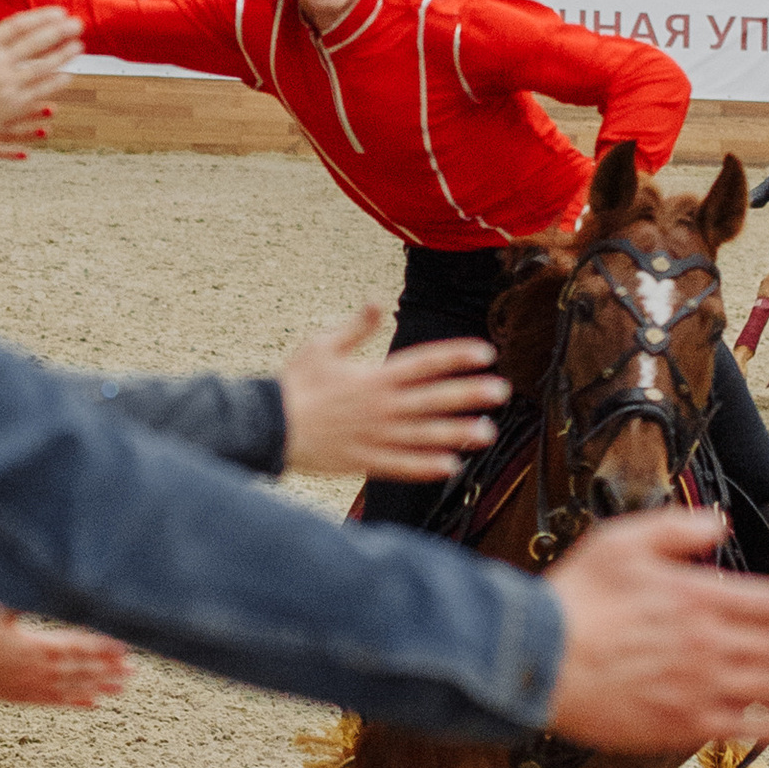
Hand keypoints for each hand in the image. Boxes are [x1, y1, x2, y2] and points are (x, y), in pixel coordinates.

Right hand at [0, 6, 83, 156]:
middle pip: (37, 45)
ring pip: (42, 70)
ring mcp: (6, 89)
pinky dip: (51, 86)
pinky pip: (36, 96)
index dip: (42, 17)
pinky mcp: (8, 111)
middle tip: (78, 25)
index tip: (59, 13)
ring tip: (77, 49)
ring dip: (62, 58)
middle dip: (60, 33)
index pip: (20, 26)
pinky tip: (64, 78)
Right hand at [0, 607, 127, 704]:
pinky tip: (96, 703)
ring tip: (123, 688)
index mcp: (34, 647)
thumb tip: (40, 582)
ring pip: (73, 688)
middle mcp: (37, 670)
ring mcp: (32, 686)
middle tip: (134, 669)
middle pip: (80, 670)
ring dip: (100, 687)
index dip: (100, 647)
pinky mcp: (25, 696)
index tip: (122, 647)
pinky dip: (77, 702)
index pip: (75, 647)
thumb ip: (22, 596)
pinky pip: (56, 701)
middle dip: (108, 669)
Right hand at [279, 306, 501, 479]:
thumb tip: (377, 300)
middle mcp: (381, 407)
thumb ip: (355, 327)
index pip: (426, 362)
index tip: (485, 352)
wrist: (266, 426)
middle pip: (435, 399)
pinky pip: (402, 466)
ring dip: (459, 432)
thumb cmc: (292, 384)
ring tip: (488, 432)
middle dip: (471, 394)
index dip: (458, 356)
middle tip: (502, 391)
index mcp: (374, 377)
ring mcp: (375, 436)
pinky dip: (427, 467)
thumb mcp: (321, 346)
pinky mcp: (364, 461)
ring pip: (426, 435)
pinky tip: (451, 466)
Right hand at [543, 510, 768, 756]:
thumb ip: (677, 530)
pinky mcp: (680, 723)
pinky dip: (768, 728)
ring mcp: (699, 686)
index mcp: (699, 595)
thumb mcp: (622, 541)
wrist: (537, 659)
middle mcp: (709, 641)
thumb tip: (716, 524)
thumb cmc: (573, 601)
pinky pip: (739, 728)